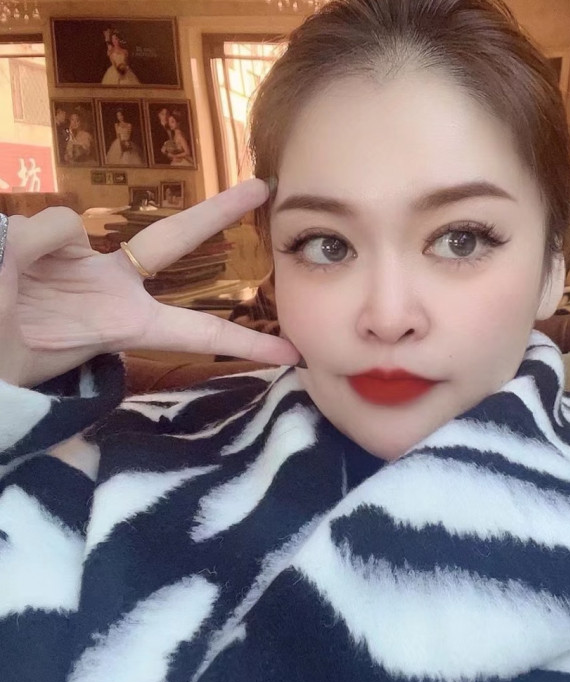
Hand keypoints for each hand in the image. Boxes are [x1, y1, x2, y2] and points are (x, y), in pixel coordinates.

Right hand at [0, 179, 299, 386]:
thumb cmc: (17, 361)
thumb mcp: (48, 357)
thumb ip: (64, 295)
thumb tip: (61, 225)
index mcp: (130, 325)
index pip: (200, 332)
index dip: (246, 344)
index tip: (293, 352)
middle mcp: (113, 284)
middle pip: (173, 239)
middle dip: (217, 212)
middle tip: (262, 185)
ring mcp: (76, 258)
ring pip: (62, 225)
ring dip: (31, 255)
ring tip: (10, 291)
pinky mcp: (35, 239)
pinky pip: (33, 227)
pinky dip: (18, 246)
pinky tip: (7, 269)